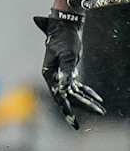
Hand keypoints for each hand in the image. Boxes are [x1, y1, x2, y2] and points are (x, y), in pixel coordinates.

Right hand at [33, 10, 104, 127]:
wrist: (64, 26)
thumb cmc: (64, 39)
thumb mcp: (67, 55)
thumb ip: (66, 71)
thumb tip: (64, 87)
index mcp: (50, 75)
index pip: (58, 95)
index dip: (65, 108)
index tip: (72, 119)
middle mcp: (54, 78)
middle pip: (66, 97)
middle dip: (77, 110)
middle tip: (81, 124)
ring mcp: (61, 76)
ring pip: (74, 94)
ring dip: (86, 102)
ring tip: (100, 111)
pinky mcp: (69, 72)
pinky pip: (78, 87)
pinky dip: (88, 93)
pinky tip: (97, 99)